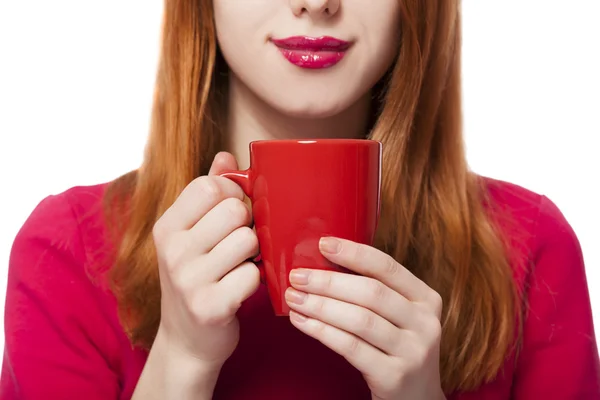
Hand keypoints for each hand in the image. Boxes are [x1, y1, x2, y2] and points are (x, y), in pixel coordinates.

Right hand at [152, 152, 260, 369]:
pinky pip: (253, 274)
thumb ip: (208, 193)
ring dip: (253, 254)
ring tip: (238, 266)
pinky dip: (255, 281)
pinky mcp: (210, 307)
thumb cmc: (196, 278)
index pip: (210, 186)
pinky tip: (240, 289)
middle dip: (247, 225)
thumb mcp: (192, 234)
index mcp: (167, 226)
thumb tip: (226, 154)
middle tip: (238, 244)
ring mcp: (188, 280)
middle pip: (235, 210)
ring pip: (249, 239)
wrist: (188, 340)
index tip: (232, 212)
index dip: (233, 195)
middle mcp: (172, 250)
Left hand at [285, 237, 444, 399]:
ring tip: (294, 298)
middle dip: (328, 281)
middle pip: (370, 293)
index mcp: (426, 299)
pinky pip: (351, 347)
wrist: (417, 399)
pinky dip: (322, 332)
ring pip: (359, 320)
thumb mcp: (400, 316)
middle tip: (297, 276)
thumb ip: (375, 291)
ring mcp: (412, 351)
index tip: (323, 244)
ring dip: (321, 306)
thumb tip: (324, 261)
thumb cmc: (397, 349)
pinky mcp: (394, 376)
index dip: (353, 253)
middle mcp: (425, 323)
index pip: (387, 267)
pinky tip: (302, 322)